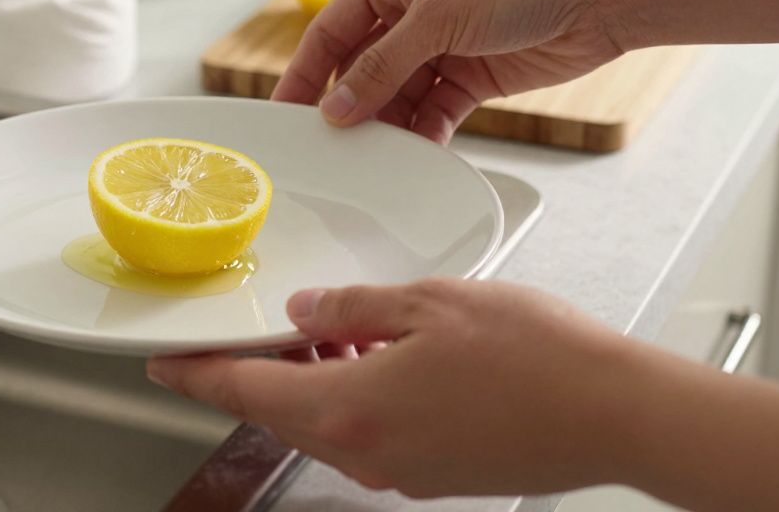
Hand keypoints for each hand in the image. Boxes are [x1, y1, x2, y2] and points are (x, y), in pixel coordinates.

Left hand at [146, 278, 643, 498]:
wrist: (615, 413)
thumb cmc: (534, 357)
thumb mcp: (429, 303)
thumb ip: (352, 307)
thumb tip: (305, 313)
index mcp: (349, 409)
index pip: (243, 393)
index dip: (195, 375)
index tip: (164, 363)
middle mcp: (365, 453)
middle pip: (280, 412)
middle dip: (255, 373)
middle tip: (245, 334)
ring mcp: (398, 471)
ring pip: (323, 424)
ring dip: (307, 382)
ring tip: (321, 334)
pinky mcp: (430, 474)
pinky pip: (365, 434)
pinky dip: (349, 397)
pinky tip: (373, 358)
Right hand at [271, 0, 622, 143]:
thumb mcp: (437, 20)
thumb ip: (381, 68)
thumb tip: (334, 110)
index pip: (331, 31)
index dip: (306, 73)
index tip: (284, 113)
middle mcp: (410, 10)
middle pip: (361, 68)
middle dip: (350, 107)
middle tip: (331, 148)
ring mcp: (441, 44)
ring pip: (396, 95)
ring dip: (387, 125)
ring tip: (376, 158)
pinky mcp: (471, 75)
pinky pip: (433, 110)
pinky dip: (423, 132)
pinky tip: (416, 153)